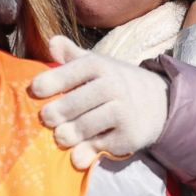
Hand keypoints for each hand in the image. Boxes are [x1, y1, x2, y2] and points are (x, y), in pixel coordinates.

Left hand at [31, 36, 169, 168]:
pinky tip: (79, 153)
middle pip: (76, 103)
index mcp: (99, 65)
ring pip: (86, 127)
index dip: (51, 81)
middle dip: (57, 113)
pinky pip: (101, 146)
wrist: (160, 102)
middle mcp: (113, 86)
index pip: (71, 72)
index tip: (35, 90)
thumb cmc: (115, 81)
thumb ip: (71, 54)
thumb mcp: (96, 64)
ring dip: (69, 135)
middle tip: (46, 119)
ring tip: (61, 137)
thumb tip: (51, 42)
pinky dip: (87, 152)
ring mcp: (123, 112)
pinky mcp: (130, 136)